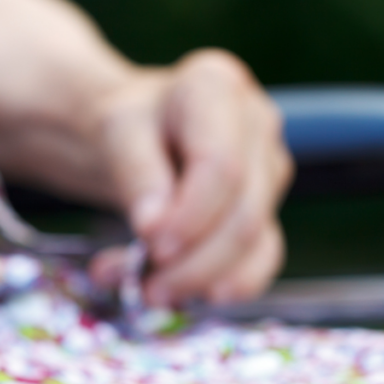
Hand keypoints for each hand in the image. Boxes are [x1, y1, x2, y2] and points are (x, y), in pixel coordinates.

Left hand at [85, 50, 292, 306]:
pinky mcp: (267, 210)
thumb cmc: (128, 126)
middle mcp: (257, 125)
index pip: (221, 167)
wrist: (136, 133)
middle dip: (193, 261)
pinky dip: (218, 286)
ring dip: (200, 280)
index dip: (190, 216)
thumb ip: (136, 175)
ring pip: (254, 242)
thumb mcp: (115, 134)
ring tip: (146, 292)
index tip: (149, 244)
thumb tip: (155, 230)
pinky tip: (178, 293)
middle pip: (243, 212)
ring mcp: (268, 170)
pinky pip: (260, 260)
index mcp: (217, 89)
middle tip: (144, 287)